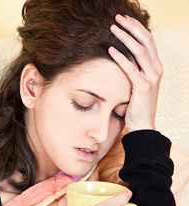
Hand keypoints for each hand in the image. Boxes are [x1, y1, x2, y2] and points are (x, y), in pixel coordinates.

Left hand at [109, 14, 162, 131]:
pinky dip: (120, 57)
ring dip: (125, 37)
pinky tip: (110, 50)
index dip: (137, 28)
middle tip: (117, 18)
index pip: (148, 41)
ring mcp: (151, 78)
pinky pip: (130, 68)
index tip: (124, 20)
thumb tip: (119, 58)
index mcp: (156, 67)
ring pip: (139, 50)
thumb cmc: (136, 105)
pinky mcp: (143, 87)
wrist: (142, 125)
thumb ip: (133, 70)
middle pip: (145, 40)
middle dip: (131, 27)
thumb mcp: (137, 84)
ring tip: (112, 28)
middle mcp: (156, 69)